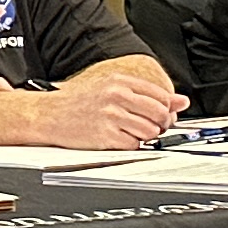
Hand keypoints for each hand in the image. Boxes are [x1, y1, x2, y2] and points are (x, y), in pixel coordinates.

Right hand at [40, 68, 189, 148]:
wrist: (46, 114)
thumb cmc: (77, 103)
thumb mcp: (111, 90)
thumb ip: (147, 94)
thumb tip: (181, 101)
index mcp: (119, 82)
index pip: (161, 96)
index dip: (165, 109)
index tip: (158, 115)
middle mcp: (116, 96)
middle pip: (160, 114)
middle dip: (159, 124)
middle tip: (144, 126)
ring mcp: (111, 116)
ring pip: (150, 131)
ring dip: (144, 136)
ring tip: (126, 132)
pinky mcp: (105, 135)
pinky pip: (135, 145)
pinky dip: (130, 146)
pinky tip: (116, 139)